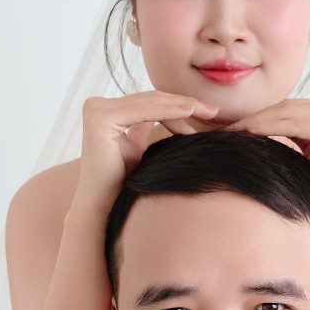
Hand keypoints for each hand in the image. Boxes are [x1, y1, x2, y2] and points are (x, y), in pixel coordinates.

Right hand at [70, 90, 218, 215]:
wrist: (103, 209)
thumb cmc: (122, 186)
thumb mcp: (137, 150)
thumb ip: (144, 127)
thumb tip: (167, 114)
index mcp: (105, 111)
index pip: (148, 102)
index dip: (178, 105)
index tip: (205, 114)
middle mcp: (96, 106)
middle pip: (150, 99)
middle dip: (184, 104)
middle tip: (213, 110)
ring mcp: (96, 110)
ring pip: (149, 103)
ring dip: (182, 106)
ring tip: (208, 112)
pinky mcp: (100, 119)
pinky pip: (143, 111)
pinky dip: (169, 111)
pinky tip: (190, 113)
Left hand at [223, 99, 309, 221]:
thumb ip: (297, 133)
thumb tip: (263, 121)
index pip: (294, 106)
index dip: (264, 113)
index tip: (238, 124)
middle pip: (292, 106)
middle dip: (259, 114)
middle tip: (230, 126)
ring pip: (291, 112)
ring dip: (259, 119)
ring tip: (235, 129)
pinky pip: (296, 125)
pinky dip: (270, 127)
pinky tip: (249, 132)